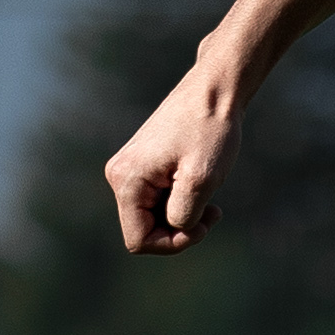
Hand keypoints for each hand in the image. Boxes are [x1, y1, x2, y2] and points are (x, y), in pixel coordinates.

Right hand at [104, 60, 239, 255]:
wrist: (214, 90)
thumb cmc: (210, 129)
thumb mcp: (201, 178)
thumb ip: (183, 213)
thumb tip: (174, 227)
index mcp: (126, 180)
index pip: (138, 240)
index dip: (172, 243)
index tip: (202, 225)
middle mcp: (120, 175)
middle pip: (145, 230)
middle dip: (180, 229)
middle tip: (213, 213)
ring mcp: (131, 170)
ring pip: (154, 217)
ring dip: (184, 215)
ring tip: (211, 200)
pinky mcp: (145, 166)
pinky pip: (159, 201)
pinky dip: (182, 202)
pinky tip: (202, 187)